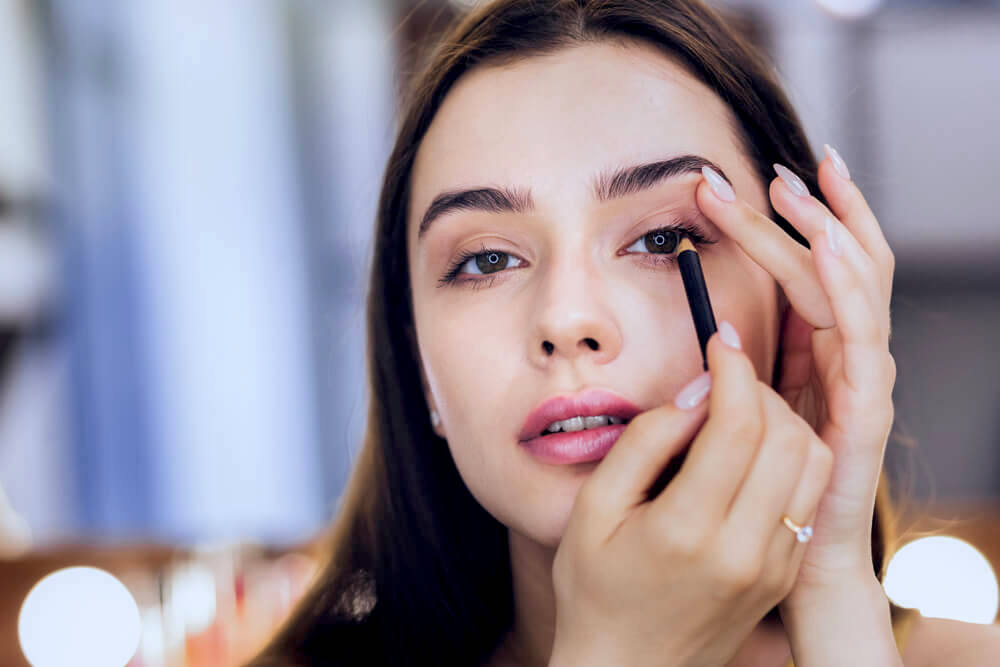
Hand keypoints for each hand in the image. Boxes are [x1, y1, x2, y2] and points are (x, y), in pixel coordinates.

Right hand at [549, 327, 833, 666]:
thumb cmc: (596, 590)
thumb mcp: (594, 509)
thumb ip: (645, 443)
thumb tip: (696, 394)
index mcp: (687, 530)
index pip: (739, 425)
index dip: (735, 369)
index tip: (721, 341)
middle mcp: (744, 549)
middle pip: (788, 436)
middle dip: (761, 389)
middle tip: (725, 379)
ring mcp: (772, 566)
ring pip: (813, 463)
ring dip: (783, 421)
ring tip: (739, 414)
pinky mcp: (783, 574)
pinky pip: (809, 496)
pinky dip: (790, 457)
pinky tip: (751, 454)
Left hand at [696, 147, 895, 597]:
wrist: (795, 561)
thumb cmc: (766, 482)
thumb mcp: (752, 406)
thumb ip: (749, 362)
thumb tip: (717, 316)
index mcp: (821, 349)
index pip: (815, 267)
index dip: (793, 222)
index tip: (758, 179)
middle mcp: (849, 355)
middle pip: (839, 264)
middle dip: (812, 211)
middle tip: (776, 168)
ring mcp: (863, 380)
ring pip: (856, 288)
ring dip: (829, 231)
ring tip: (802, 188)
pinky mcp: (865, 411)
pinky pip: (862, 341)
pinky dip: (847, 290)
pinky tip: (828, 249)